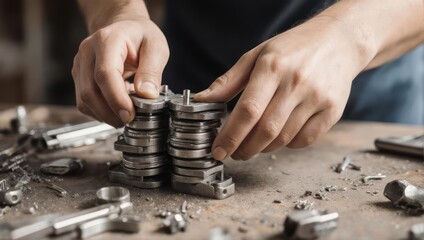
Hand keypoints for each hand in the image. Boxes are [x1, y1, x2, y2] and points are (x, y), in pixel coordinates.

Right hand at [72, 18, 168, 126]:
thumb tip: (147, 94)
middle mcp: (87, 52)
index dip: (116, 98)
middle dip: (110, 113)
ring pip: (84, 100)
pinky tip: (116, 107)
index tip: (130, 114)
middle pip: (89, 91)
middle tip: (130, 120)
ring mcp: (80, 65)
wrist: (124, 27)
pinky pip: (84, 102)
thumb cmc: (140, 35)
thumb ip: (152, 70)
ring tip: (126, 114)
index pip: (105, 74)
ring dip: (105, 115)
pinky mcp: (79, 77)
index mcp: (107, 41)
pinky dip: (100, 111)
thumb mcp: (156, 47)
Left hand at [195, 17, 372, 159]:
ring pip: (284, 138)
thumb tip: (203, 100)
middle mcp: (297, 83)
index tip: (218, 150)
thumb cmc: (293, 48)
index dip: (230, 135)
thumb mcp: (257, 55)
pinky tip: (278, 138)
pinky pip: (305, 140)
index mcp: (273, 67)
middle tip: (234, 153)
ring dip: (263, 148)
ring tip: (253, 144)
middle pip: (266, 130)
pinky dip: (287, 145)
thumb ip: (229, 80)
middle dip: (244, 148)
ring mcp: (318, 98)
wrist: (339, 41)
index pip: (248, 110)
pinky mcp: (333, 110)